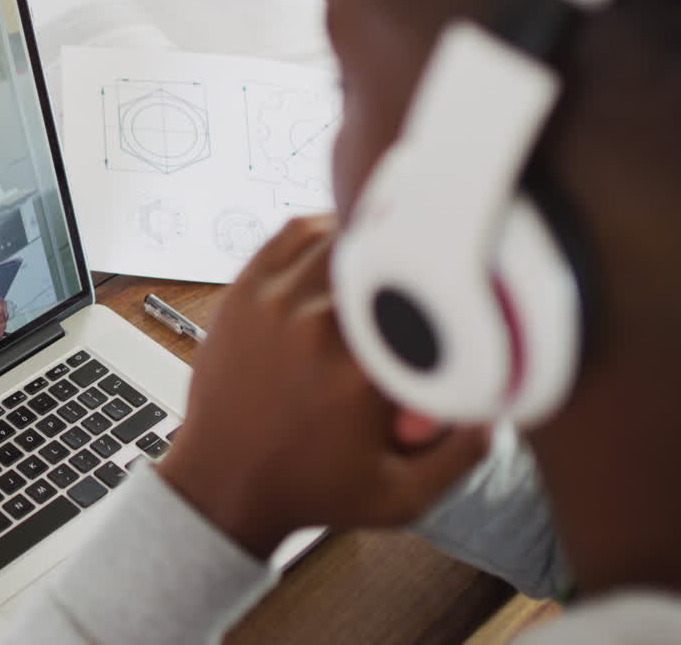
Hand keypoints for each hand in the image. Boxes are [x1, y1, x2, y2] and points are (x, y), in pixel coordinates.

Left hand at [158, 215, 487, 558]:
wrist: (223, 484)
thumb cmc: (308, 490)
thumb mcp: (400, 496)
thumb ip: (463, 453)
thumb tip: (501, 400)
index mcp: (362, 372)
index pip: (431, 296)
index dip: (455, 287)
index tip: (467, 292)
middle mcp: (317, 327)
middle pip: (390, 256)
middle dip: (415, 263)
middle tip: (429, 273)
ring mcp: (276, 303)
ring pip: (342, 236)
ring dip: (373, 243)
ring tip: (390, 259)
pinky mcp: (245, 293)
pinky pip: (294, 233)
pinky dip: (325, 229)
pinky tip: (344, 245)